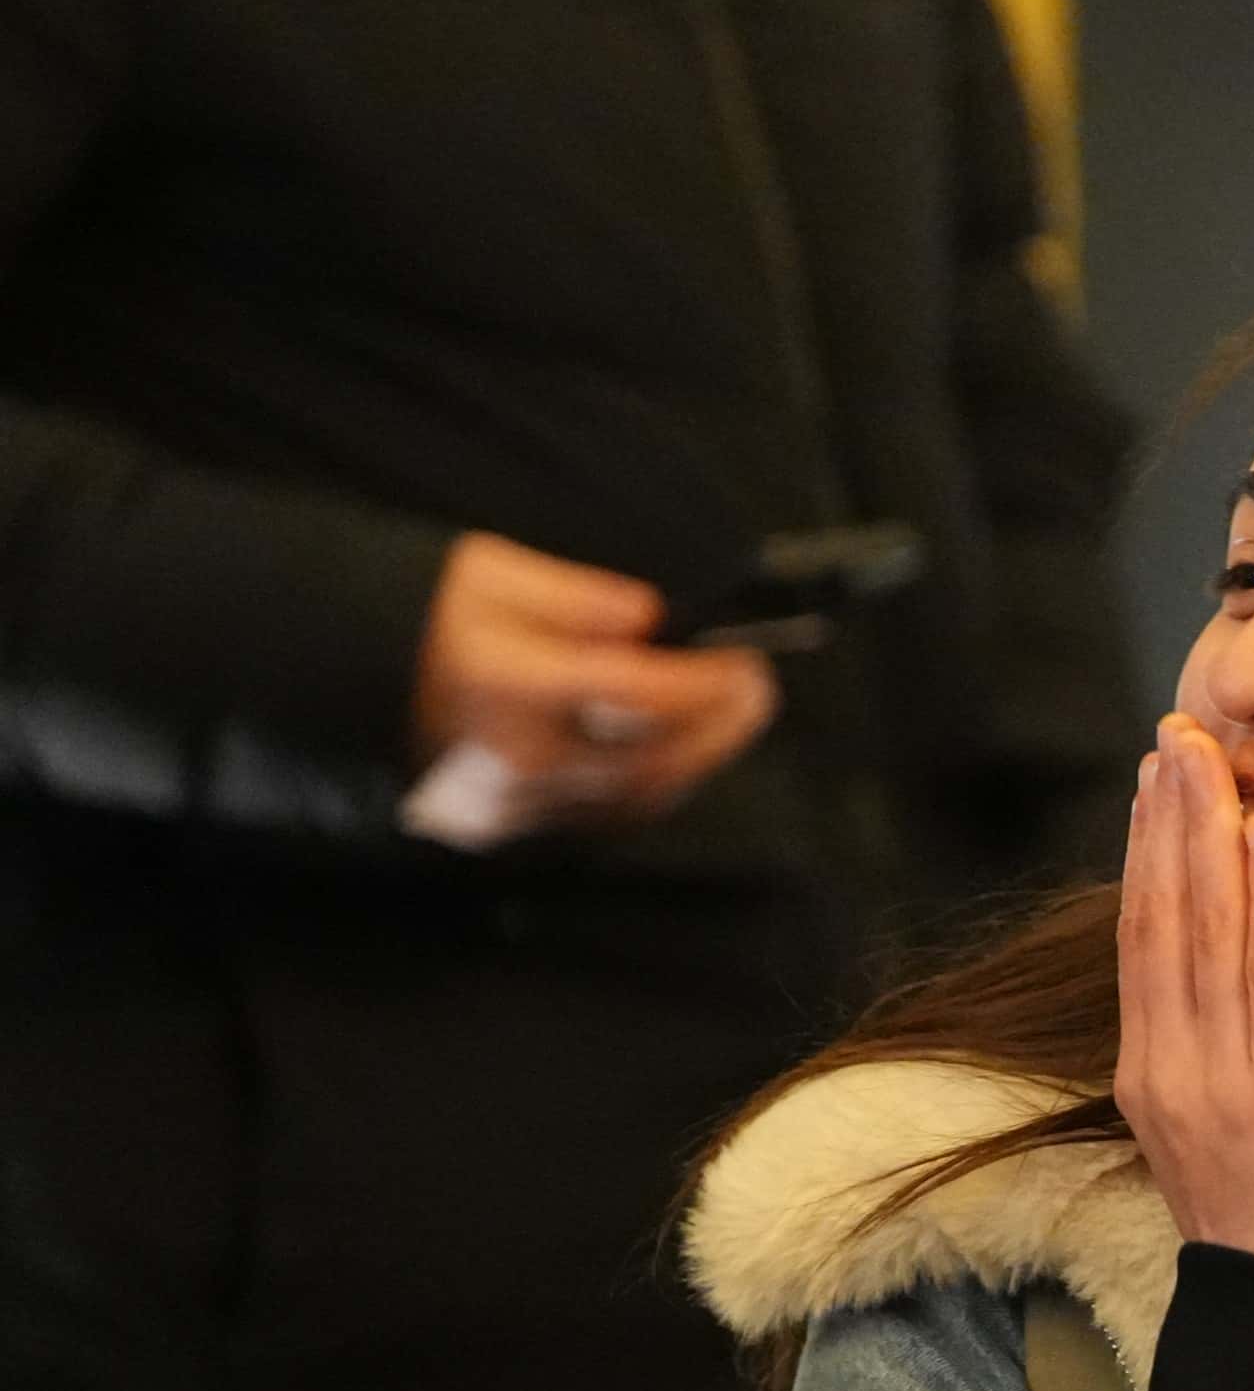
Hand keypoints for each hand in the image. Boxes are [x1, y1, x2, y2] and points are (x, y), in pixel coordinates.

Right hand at [407, 531, 774, 828]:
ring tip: (732, 709)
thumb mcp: (486, 570)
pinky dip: (666, 779)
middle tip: (754, 684)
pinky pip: (618, 812)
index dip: (699, 679)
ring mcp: (525, 797)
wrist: (362, 681)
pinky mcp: (529, 820)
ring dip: (702, 753)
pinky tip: (686, 746)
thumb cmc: (429, 618)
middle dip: (720, 724)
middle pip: (651, 755)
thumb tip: (647, 615)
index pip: (628, 690)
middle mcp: (521, 751)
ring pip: (643, 792)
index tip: (743, 657)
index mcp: (505, 682)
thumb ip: (573, 593)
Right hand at [1116, 711, 1253, 1305]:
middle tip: (1173, 736)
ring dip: (1206, 834)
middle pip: (1160, 917)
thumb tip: (1214, 1003)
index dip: (1144, 857)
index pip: (1141, 943)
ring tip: (1208, 758)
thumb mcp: (1211, 1137)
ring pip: (1203, 929)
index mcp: (1148, 1074)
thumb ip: (1203, 1065)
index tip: (1150, 787)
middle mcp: (1170, 1064)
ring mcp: (1221, 1073)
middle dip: (1166, 820)